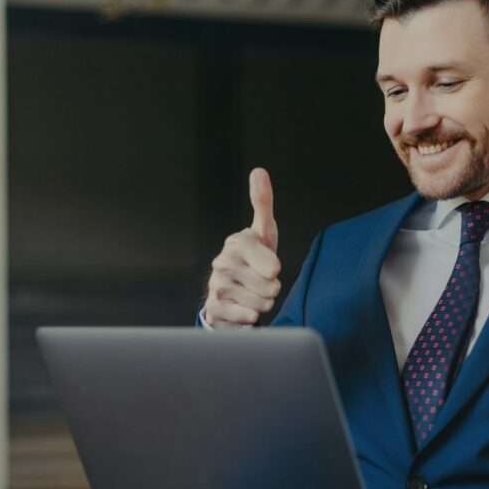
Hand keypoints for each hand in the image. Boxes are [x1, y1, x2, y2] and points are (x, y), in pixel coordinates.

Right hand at [203, 168, 281, 326]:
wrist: (231, 296)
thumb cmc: (254, 261)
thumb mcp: (263, 233)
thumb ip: (262, 203)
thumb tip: (258, 171)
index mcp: (237, 243)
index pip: (263, 256)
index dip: (270, 265)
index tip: (274, 269)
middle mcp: (222, 262)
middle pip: (269, 284)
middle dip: (272, 289)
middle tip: (262, 283)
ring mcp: (216, 285)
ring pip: (261, 302)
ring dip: (263, 303)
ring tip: (253, 296)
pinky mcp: (214, 308)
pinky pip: (246, 317)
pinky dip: (251, 317)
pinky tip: (244, 309)